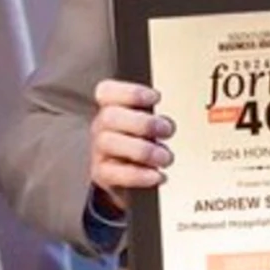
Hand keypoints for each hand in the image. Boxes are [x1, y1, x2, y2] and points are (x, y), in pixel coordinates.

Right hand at [88, 79, 173, 211]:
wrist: (129, 177)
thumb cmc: (142, 142)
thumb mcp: (149, 125)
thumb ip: (157, 118)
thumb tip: (170, 123)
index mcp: (111, 108)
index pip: (107, 91)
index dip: (131, 92)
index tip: (157, 97)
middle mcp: (101, 127)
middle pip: (109, 117)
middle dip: (142, 123)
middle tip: (168, 131)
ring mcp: (99, 151)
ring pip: (110, 143)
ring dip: (143, 150)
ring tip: (166, 157)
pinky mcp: (102, 174)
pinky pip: (115, 174)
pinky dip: (139, 175)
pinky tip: (158, 175)